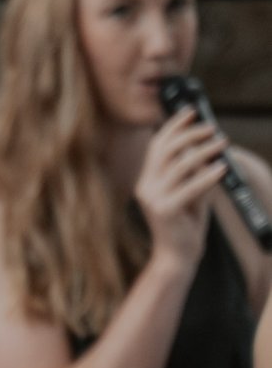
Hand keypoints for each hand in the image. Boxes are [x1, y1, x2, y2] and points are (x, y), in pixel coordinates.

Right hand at [134, 105, 228, 277]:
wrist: (178, 256)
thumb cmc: (185, 223)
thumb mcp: (189, 190)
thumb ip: (192, 170)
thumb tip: (206, 145)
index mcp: (147, 179)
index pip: (157, 145)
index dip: (173, 125)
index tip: (191, 112)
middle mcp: (145, 186)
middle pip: (166, 149)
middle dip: (190, 133)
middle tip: (212, 128)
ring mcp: (152, 199)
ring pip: (180, 165)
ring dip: (204, 150)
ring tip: (222, 143)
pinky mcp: (164, 211)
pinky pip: (190, 187)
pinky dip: (208, 176)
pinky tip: (222, 168)